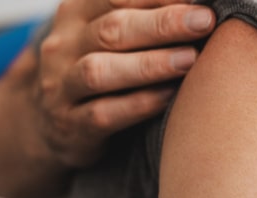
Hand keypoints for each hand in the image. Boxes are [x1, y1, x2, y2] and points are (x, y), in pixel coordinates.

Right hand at [32, 0, 215, 167]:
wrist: (52, 124)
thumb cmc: (100, 69)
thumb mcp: (108, 35)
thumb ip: (141, 14)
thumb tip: (195, 2)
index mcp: (75, 14)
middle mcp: (64, 46)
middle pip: (112, 29)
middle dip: (162, 23)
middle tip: (203, 20)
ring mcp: (62, 88)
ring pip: (100, 71)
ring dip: (150, 64)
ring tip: (190, 59)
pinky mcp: (71, 126)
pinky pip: (104, 114)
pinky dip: (139, 104)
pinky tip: (169, 98)